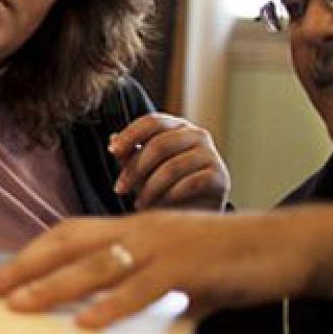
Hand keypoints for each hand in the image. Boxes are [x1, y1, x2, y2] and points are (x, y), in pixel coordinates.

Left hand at [0, 204, 332, 327]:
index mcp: (133, 229)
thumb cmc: (228, 264)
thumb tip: (104, 326)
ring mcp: (164, 245)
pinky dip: (113, 305)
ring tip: (22, 309)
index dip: (30, 256)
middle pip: (69, 244)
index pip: (67, 235)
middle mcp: (140, 230)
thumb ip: (140, 296)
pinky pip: (143, 287)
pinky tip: (89, 322)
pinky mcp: (190, 266)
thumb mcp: (174, 279)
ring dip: (55, 288)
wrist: (289, 247)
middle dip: (26, 269)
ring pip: (97, 265)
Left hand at [108, 112, 230, 210]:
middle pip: (159, 144)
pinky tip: (160, 204)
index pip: (152, 121)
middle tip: (120, 189)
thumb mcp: (141, 169)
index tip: (113, 152)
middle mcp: (196, 135)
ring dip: (150, 188)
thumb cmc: (163, 186)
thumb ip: (128, 154)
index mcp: (176, 126)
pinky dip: (170, 195)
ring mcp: (210, 154)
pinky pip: (190, 183)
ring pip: (172, 167)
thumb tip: (113, 138)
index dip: (130, 135)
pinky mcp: (220, 176)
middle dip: (135, 169)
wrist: (193, 212)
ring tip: (139, 202)